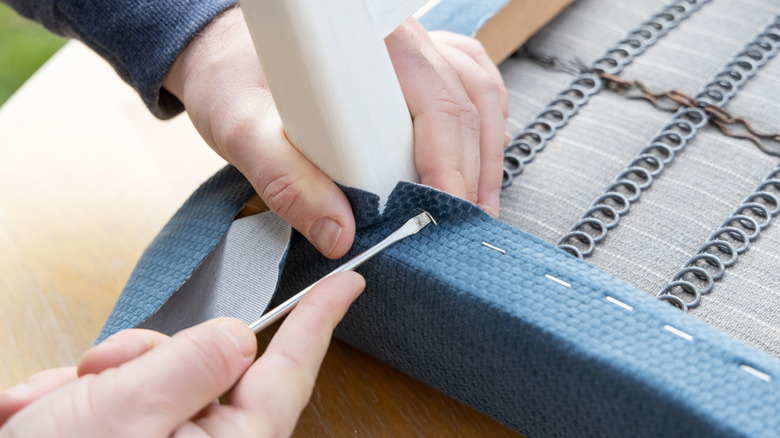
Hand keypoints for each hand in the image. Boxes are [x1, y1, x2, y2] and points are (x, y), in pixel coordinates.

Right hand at [0, 272, 364, 437]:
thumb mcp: (125, 414)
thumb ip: (190, 365)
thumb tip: (237, 337)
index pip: (291, 369)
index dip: (320, 319)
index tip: (346, 285)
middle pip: (204, 361)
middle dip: (145, 356)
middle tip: (98, 377)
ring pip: (155, 372)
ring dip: (101, 381)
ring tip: (57, 412)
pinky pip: (120, 396)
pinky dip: (79, 399)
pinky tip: (45, 417)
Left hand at [163, 8, 507, 258]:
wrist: (223, 47)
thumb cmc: (232, 73)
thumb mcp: (240, 125)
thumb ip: (283, 179)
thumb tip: (338, 233)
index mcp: (367, 44)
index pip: (434, 104)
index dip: (449, 166)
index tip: (444, 215)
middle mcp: (399, 39)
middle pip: (463, 104)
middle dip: (471, 174)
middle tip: (459, 228)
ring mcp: (412, 47)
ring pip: (477, 95)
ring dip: (485, 155)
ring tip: (475, 207)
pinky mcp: (411, 63)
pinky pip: (469, 86)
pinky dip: (482, 129)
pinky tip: (475, 162)